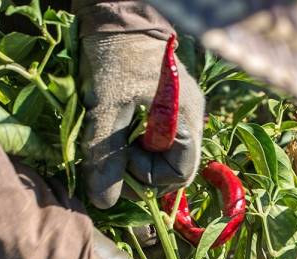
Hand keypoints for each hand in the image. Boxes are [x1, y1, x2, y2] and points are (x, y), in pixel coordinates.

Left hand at [79, 32, 204, 207]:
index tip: (121, 163)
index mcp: (186, 119)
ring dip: (138, 155)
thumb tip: (103, 202)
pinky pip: (161, 137)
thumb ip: (106, 155)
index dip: (150, 180)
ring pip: (166, 153)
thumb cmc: (115, 56)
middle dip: (142, 169)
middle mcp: (193, 117)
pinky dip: (140, 140)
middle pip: (174, 166)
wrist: (118, 15)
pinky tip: (122, 125)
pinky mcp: (172, 105)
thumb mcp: (106, 107)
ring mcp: (184, 111)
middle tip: (114, 155)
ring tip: (116, 136)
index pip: (181, 173)